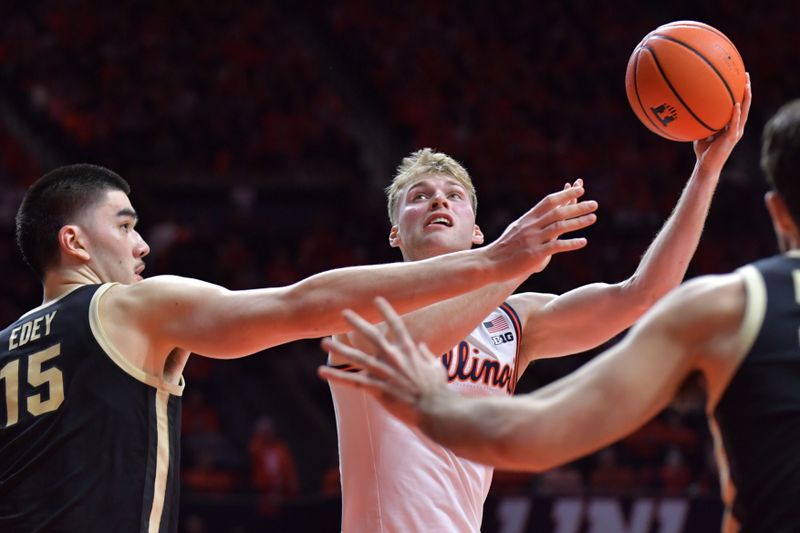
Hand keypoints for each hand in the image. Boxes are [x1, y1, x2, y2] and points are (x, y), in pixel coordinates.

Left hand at [318, 297, 449, 427]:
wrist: (436, 410)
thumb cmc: (439, 390)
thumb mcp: (437, 367)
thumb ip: (427, 354)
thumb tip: (421, 345)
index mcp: (409, 351)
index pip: (396, 325)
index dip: (386, 311)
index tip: (376, 299)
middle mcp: (395, 358)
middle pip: (372, 336)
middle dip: (357, 323)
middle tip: (344, 312)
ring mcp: (385, 373)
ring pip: (357, 358)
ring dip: (340, 349)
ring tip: (324, 343)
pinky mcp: (379, 389)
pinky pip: (354, 381)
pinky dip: (337, 376)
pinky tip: (322, 371)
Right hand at [485, 179, 597, 277]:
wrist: (489, 262)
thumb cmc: (502, 249)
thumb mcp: (515, 231)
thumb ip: (529, 224)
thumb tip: (538, 219)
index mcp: (528, 219)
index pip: (549, 202)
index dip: (565, 195)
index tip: (579, 190)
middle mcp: (531, 226)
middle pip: (558, 212)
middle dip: (578, 206)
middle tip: (594, 203)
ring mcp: (533, 239)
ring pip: (560, 226)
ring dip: (578, 222)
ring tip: (593, 218)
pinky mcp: (535, 253)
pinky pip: (557, 246)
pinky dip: (571, 243)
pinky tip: (583, 242)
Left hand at [693, 72, 751, 175]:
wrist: (706, 166)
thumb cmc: (703, 150)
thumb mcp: (702, 132)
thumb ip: (702, 121)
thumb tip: (692, 109)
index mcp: (731, 125)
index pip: (739, 105)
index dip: (740, 92)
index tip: (740, 77)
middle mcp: (736, 127)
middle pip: (745, 105)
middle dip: (746, 89)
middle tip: (746, 75)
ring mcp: (735, 132)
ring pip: (744, 112)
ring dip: (746, 98)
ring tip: (746, 85)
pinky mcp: (731, 139)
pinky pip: (734, 124)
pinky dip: (736, 114)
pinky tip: (736, 104)